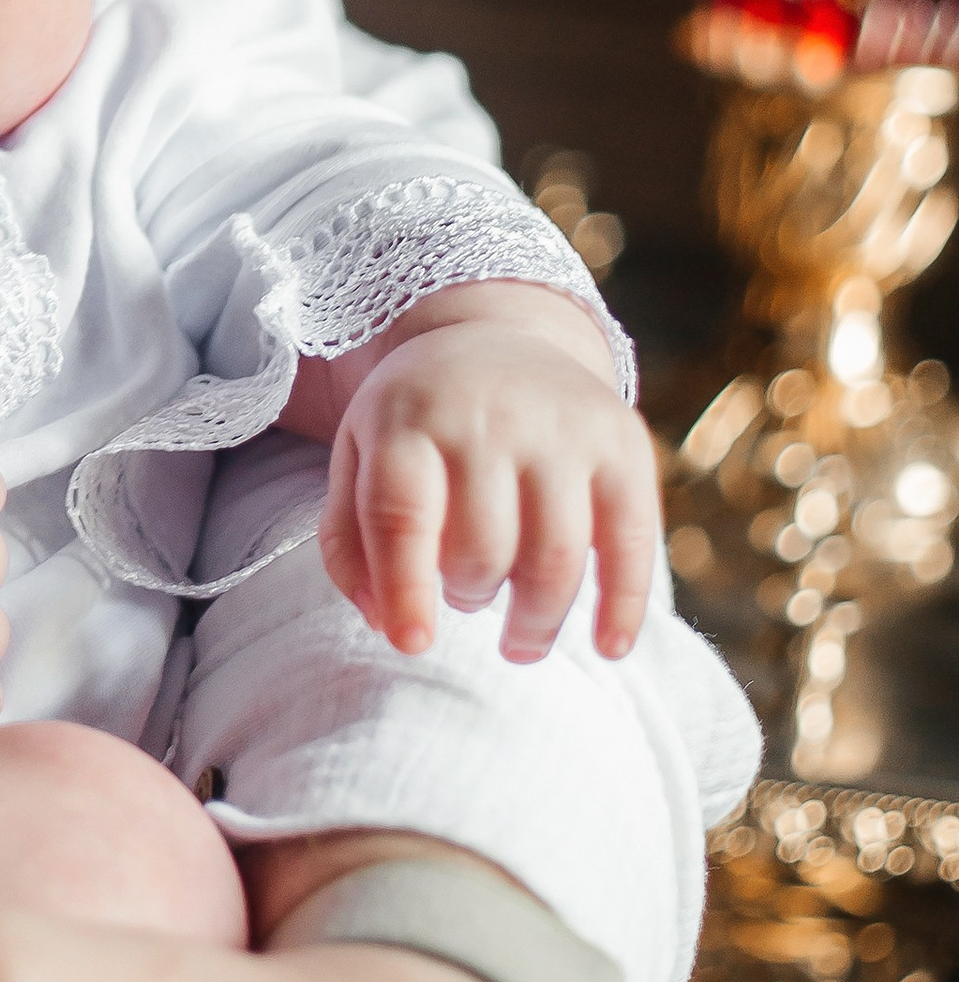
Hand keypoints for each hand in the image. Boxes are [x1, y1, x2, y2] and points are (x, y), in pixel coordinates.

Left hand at [316, 301, 658, 661]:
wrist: (501, 337)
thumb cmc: (419, 423)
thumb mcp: (360, 458)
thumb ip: (349, 541)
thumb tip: (385, 623)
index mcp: (407, 418)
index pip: (400, 515)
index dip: (405, 590)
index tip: (412, 644)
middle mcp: (486, 416)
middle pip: (481, 548)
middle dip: (470, 595)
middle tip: (468, 596)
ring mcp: (560, 426)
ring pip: (553, 557)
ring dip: (536, 619)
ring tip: (519, 638)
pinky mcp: (623, 442)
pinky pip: (632, 540)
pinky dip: (623, 604)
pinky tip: (607, 645)